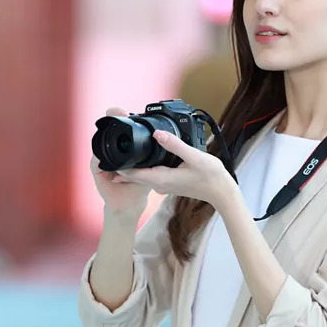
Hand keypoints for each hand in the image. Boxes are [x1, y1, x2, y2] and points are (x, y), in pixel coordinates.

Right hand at [91, 107, 151, 214]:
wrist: (129, 205)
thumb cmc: (140, 187)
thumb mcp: (152, 168)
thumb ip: (157, 155)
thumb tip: (164, 138)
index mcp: (124, 150)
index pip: (120, 130)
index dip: (120, 118)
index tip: (126, 111)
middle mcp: (112, 153)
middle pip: (109, 133)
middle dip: (111, 120)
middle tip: (117, 112)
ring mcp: (103, 162)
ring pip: (100, 145)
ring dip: (104, 136)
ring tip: (110, 128)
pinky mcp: (97, 172)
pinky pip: (95, 162)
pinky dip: (98, 158)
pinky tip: (103, 154)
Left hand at [113, 130, 235, 207]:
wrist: (221, 192)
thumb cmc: (210, 176)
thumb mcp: (194, 157)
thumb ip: (175, 145)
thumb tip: (157, 134)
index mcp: (161, 178)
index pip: (132, 173)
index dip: (118, 166)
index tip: (105, 158)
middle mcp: (159, 184)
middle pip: (133, 174)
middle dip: (120, 165)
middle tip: (107, 152)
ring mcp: (163, 184)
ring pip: (141, 175)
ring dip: (130, 165)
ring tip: (119, 152)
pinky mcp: (168, 182)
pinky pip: (149, 175)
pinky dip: (142, 167)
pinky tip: (141, 157)